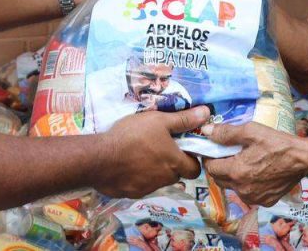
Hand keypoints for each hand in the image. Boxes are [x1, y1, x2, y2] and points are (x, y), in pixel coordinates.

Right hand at [92, 106, 209, 198]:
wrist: (100, 159)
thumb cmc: (132, 136)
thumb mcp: (159, 120)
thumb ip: (183, 119)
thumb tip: (207, 113)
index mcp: (175, 162)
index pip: (195, 169)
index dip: (191, 159)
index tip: (182, 148)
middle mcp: (165, 179)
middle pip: (176, 174)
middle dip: (172, 164)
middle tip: (160, 148)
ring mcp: (148, 188)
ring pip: (158, 180)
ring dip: (155, 170)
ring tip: (141, 154)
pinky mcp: (132, 193)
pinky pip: (141, 185)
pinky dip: (138, 177)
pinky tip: (127, 165)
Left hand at [202, 122, 307, 206]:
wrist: (303, 159)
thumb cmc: (277, 143)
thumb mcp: (251, 131)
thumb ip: (226, 133)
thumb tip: (206, 132)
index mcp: (236, 172)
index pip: (210, 168)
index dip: (210, 157)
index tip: (216, 149)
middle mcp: (242, 190)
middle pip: (219, 179)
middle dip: (220, 167)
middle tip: (230, 154)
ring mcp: (254, 198)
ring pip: (233, 188)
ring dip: (233, 177)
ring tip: (246, 162)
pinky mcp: (265, 202)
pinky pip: (249, 194)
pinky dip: (248, 184)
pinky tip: (258, 172)